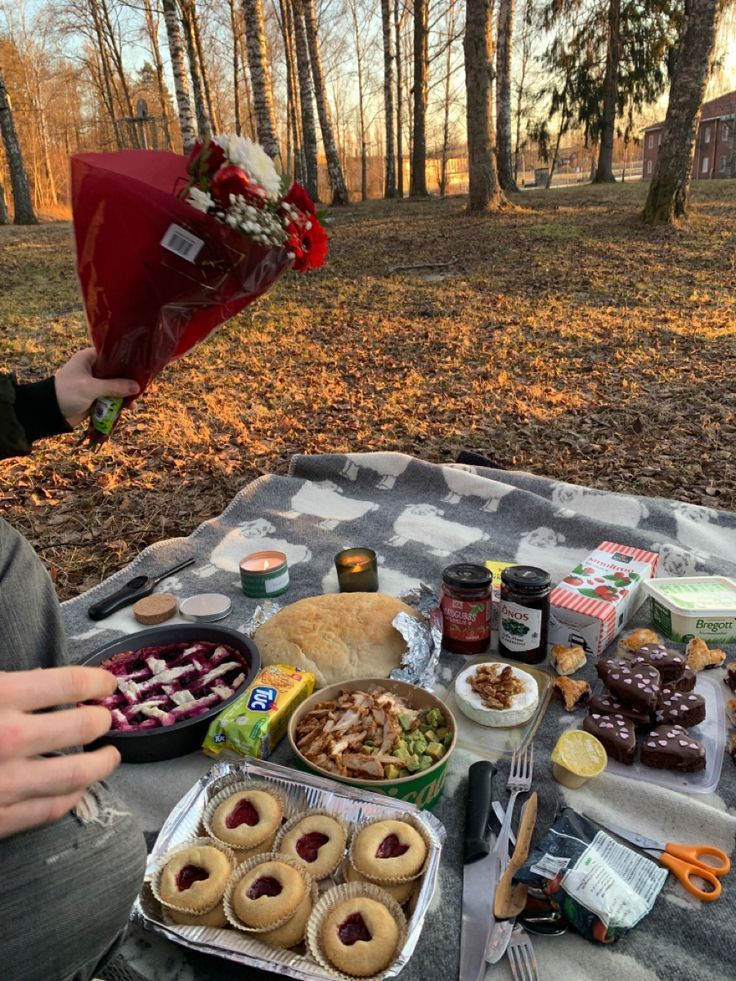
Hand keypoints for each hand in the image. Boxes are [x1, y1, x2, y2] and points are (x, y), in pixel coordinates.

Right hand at [0, 665, 121, 837]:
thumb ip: (10, 685)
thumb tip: (45, 681)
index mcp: (0, 696)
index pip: (70, 683)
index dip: (97, 682)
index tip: (106, 684)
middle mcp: (8, 738)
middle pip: (83, 727)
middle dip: (102, 720)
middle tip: (105, 719)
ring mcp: (5, 783)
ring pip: (76, 774)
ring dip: (101, 763)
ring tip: (109, 756)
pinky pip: (49, 809)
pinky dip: (72, 797)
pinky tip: (76, 789)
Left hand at [54, 348, 138, 427]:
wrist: (50, 413)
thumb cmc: (67, 393)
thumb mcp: (90, 388)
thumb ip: (114, 387)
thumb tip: (137, 387)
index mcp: (88, 358)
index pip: (111, 354)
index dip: (126, 359)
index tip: (140, 365)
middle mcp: (93, 368)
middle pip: (117, 372)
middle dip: (128, 380)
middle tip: (142, 385)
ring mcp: (95, 383)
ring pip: (116, 386)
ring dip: (125, 394)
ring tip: (135, 401)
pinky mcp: (96, 396)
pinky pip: (112, 397)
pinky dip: (119, 402)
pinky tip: (129, 407)